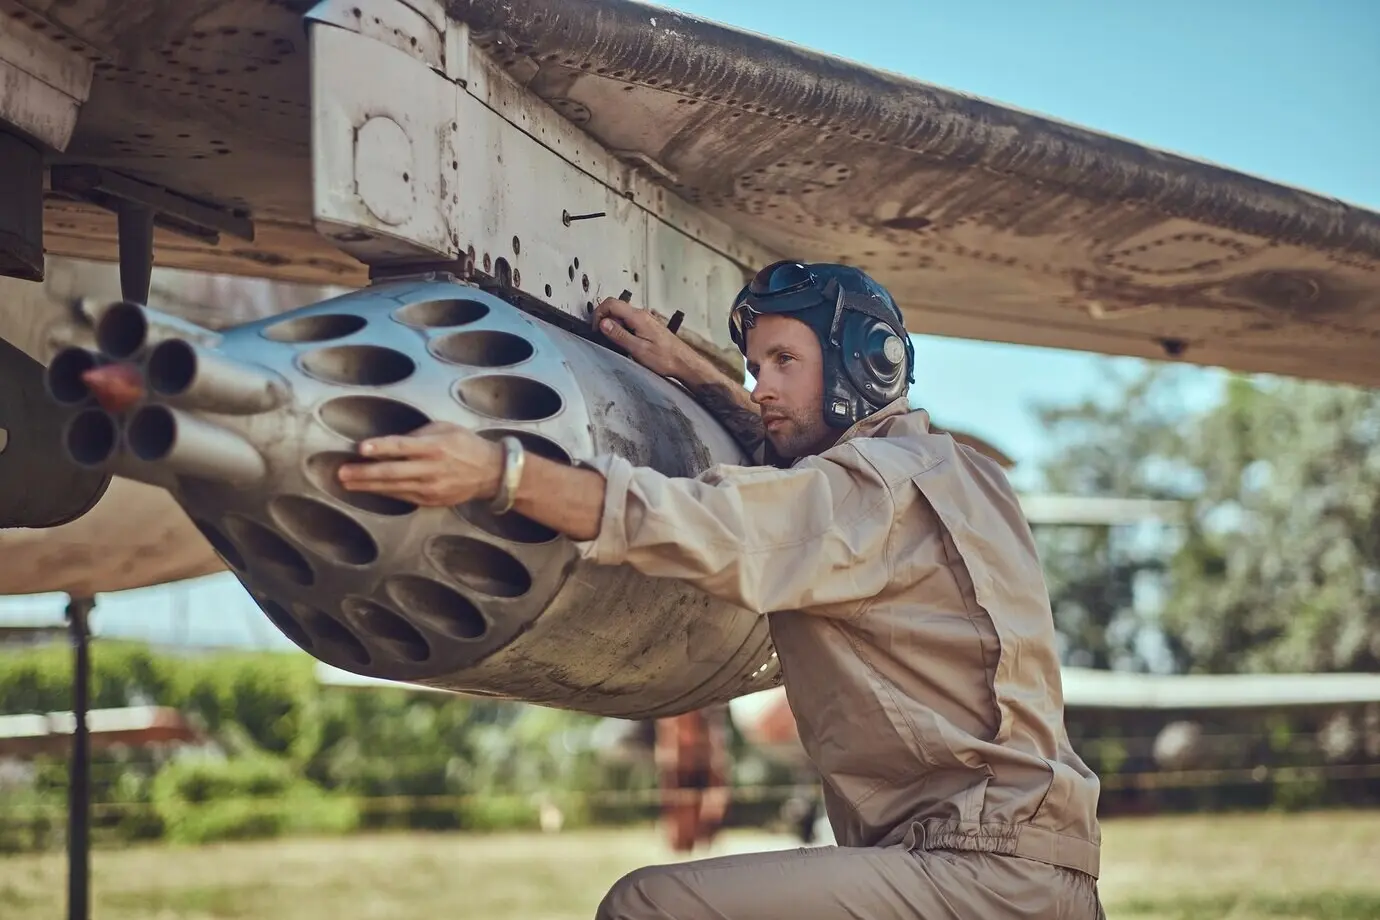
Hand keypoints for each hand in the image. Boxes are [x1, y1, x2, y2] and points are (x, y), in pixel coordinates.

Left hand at [336, 421, 502, 506]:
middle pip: (392, 472)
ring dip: (368, 485)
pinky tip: (370, 489)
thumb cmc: (466, 444)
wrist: (490, 472)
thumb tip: (392, 443)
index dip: (380, 448)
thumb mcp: (446, 428)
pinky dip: (385, 492)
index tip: (361, 448)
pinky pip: (403, 495)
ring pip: (393, 487)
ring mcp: (430, 487)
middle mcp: (431, 469)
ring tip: (347, 483)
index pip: (402, 446)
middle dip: (364, 473)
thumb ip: (419, 434)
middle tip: (342, 472)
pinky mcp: (430, 500)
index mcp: (435, 447)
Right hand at [592, 297, 701, 380]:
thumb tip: (603, 323)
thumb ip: (619, 335)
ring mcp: (645, 320)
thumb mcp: (638, 349)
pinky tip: (627, 343)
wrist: (683, 362)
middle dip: (605, 320)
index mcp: (638, 317)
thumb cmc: (666, 358)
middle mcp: (642, 315)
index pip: (611, 303)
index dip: (599, 314)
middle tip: (603, 336)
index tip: (596, 328)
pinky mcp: (648, 326)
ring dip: (614, 326)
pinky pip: (629, 322)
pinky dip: (623, 330)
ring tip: (616, 343)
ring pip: (622, 315)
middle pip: (615, 307)